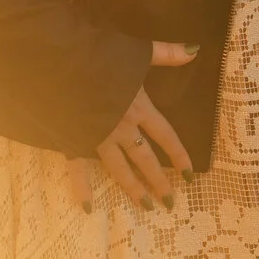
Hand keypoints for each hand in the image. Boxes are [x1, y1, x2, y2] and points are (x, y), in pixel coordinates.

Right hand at [70, 43, 199, 211]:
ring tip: (145, 206)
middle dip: (159, 182)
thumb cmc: (100, 55)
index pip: (166, 136)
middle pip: (145, 159)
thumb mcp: (137, 51)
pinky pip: (79, 169)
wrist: (62, 63)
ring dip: (133, 188)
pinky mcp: (76, 140)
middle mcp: (122, 128)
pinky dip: (82, 188)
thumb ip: (167, 53)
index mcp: (139, 108)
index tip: (190, 175)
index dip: (179, 156)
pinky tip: (88, 208)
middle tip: (170, 203)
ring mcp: (98, 138)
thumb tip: (196, 50)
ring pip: (119, 169)